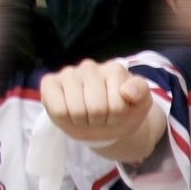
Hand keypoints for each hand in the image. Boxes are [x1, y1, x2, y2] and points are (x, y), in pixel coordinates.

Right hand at [40, 59, 154, 144]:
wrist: (103, 122)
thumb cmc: (123, 112)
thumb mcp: (140, 104)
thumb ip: (141, 92)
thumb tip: (126, 90)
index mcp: (115, 70)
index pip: (117, 106)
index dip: (118, 117)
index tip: (120, 112)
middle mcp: (90, 67)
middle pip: (96, 109)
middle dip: (101, 120)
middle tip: (102, 116)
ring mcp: (69, 73)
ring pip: (77, 111)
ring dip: (84, 120)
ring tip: (89, 115)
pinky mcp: (50, 83)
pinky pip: (58, 110)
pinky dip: (66, 118)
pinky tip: (71, 112)